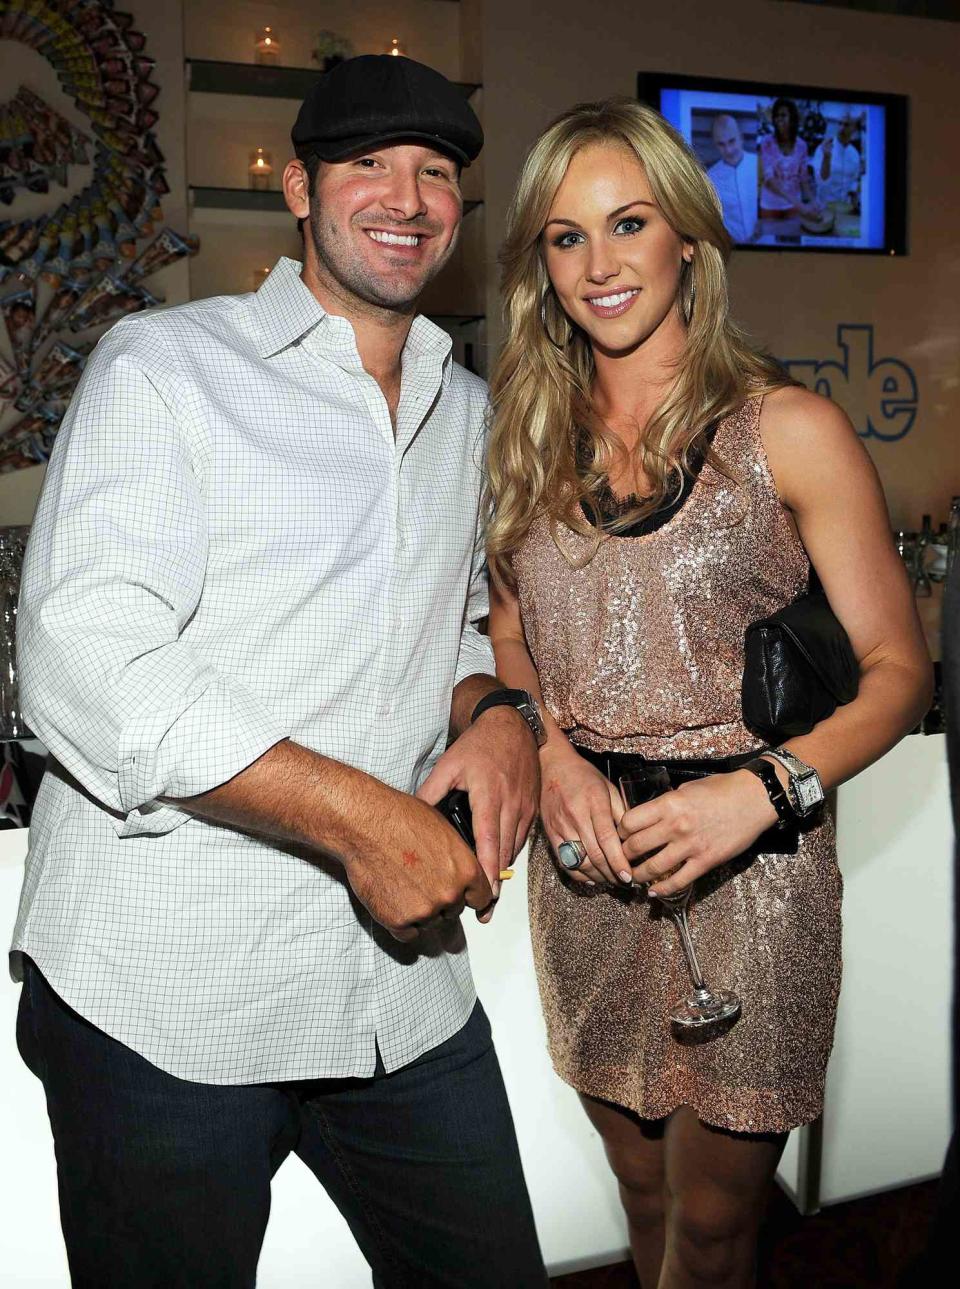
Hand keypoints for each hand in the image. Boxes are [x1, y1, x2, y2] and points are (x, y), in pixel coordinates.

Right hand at [342, 786, 491, 942]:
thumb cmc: (400, 819)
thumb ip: (458, 859)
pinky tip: (393, 900)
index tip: (463, 897)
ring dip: (420, 911)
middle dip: (441, 900)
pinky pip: (407, 934)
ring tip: (402, 884)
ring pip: (430, 923)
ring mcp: (425, 911)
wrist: (366, 825)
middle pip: (453, 911)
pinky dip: (401, 922)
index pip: (481, 899)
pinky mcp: (398, 921)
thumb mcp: (444, 831)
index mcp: (466, 871)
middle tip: (421, 882)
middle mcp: (450, 894)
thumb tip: (459, 872)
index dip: (469, 896)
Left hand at [416, 706, 539, 917]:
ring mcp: (525, 807)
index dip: (487, 871)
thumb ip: (430, 792)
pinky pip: (521, 838)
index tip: (485, 897)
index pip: (489, 842)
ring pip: (514, 848)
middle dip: (494, 884)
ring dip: (502, 871)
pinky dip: (509, 853)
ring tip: (488, 897)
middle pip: (504, 854)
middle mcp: (511, 805)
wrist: (512, 725)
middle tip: (481, 910)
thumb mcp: (448, 765)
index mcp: (489, 797)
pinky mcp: (532, 807)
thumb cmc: (478, 745)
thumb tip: (410, 816)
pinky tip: (497, 865)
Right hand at [539, 741, 629, 887]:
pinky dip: (578, 874)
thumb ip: (621, 812)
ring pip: (579, 861)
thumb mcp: (609, 787)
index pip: (607, 839)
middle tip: (624, 882)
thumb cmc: (585, 776)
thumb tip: (634, 838)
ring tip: (611, 881)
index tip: (628, 876)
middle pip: (594, 854)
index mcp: (594, 802)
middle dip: (611, 873)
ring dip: (597, 876)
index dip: (618, 860)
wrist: (554, 766)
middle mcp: (575, 816)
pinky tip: (591, 878)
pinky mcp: (550, 833)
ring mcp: (560, 826)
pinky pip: (564, 861)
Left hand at [617, 769, 777, 896]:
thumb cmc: (721, 789)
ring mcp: (690, 846)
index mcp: (668, 804)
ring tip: (632, 878)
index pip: (629, 822)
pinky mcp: (706, 861)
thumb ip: (667, 803)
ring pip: (652, 868)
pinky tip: (653, 892)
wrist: (755, 798)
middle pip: (635, 847)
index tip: (620, 835)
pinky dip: (662, 889)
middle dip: (624, 854)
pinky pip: (678, 881)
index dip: (620, 831)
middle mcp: (675, 826)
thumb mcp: (686, 788)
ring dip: (637, 875)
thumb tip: (650, 815)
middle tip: (621, 858)